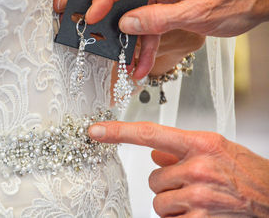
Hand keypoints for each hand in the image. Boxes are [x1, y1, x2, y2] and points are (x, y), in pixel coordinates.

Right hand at [54, 0, 204, 78]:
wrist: (257, 1)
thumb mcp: (199, 12)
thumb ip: (160, 18)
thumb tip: (125, 24)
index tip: (93, 12)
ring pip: (130, 5)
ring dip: (112, 23)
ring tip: (88, 28)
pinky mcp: (165, 5)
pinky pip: (148, 25)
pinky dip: (143, 46)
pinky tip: (137, 65)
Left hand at [88, 121, 268, 216]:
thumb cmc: (244, 170)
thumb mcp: (214, 148)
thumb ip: (180, 149)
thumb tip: (152, 151)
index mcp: (199, 144)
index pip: (149, 134)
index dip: (118, 132)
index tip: (96, 131)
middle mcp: (198, 167)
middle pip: (153, 179)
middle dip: (167, 184)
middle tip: (190, 184)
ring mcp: (199, 195)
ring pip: (159, 201)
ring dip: (173, 204)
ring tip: (197, 199)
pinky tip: (198, 212)